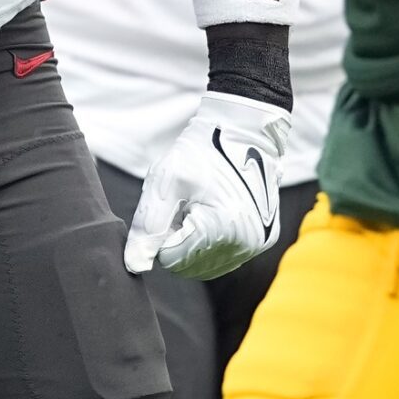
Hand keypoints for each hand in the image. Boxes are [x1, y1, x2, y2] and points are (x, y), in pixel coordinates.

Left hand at [123, 92, 289, 279]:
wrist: (244, 132)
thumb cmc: (201, 152)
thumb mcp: (165, 181)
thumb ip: (147, 226)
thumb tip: (134, 266)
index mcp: (219, 229)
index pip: (171, 259)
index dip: (162, 233)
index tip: (171, 206)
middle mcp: (244, 244)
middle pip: (189, 267)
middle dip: (178, 240)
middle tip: (184, 206)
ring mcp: (257, 245)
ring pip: (207, 266)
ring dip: (195, 243)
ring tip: (199, 207)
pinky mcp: (263, 241)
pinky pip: (227, 257)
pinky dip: (213, 242)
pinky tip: (215, 212)